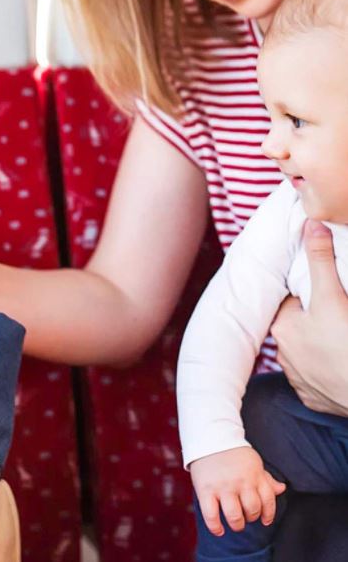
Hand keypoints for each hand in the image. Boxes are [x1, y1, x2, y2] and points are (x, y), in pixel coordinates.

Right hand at [190, 447, 285, 536]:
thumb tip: (282, 489)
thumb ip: (265, 478)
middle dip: (251, 518)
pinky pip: (211, 514)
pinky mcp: (205, 489)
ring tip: (235, 521)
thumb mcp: (252, 462)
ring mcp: (223, 486)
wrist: (208, 436)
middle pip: (253, 510)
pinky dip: (216, 527)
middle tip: (245, 515)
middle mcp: (241, 482)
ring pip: (235, 516)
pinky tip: (219, 530)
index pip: (269, 501)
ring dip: (237, 524)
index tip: (264, 520)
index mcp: (255, 475)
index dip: (268, 514)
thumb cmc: (232, 452)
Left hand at [271, 220, 347, 416]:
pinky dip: (330, 371)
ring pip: (310, 352)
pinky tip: (343, 363)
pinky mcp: (313, 398)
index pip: (295, 302)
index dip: (315, 296)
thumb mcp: (333, 296)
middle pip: (302, 327)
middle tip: (341, 318)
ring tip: (343, 341)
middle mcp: (283, 354)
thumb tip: (311, 224)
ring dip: (324, 345)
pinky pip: (319, 379)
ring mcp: (298, 379)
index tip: (332, 296)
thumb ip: (320, 260)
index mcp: (283, 327)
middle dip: (320, 320)